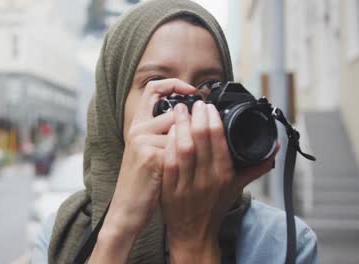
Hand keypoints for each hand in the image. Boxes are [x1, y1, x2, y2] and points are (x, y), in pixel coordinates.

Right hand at [90, 79, 195, 262]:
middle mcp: (138, 130)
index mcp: (138, 126)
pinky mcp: (151, 157)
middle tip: (209, 128)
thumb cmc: (143, 183)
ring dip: (194, 147)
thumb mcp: (149, 153)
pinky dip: (191, 160)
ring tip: (199, 160)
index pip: (153, 90)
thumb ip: (163, 134)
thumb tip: (190, 119)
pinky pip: (180, 149)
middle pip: (175, 112)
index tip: (193, 90)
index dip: (173, 84)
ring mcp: (143, 142)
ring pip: (181, 132)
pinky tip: (193, 170)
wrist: (128, 209)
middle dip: (195, 124)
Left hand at [161, 101, 277, 262]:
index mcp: (225, 174)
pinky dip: (169, 145)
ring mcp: (189, 185)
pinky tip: (168, 132)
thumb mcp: (238, 186)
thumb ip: (256, 167)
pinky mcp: (171, 190)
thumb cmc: (215, 205)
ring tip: (179, 110)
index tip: (207, 106)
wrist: (195, 232)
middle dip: (197, 116)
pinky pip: (170, 162)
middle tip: (193, 103)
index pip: (220, 139)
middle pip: (202, 139)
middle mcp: (209, 178)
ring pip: (185, 148)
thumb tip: (275, 149)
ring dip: (182, 125)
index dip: (213, 119)